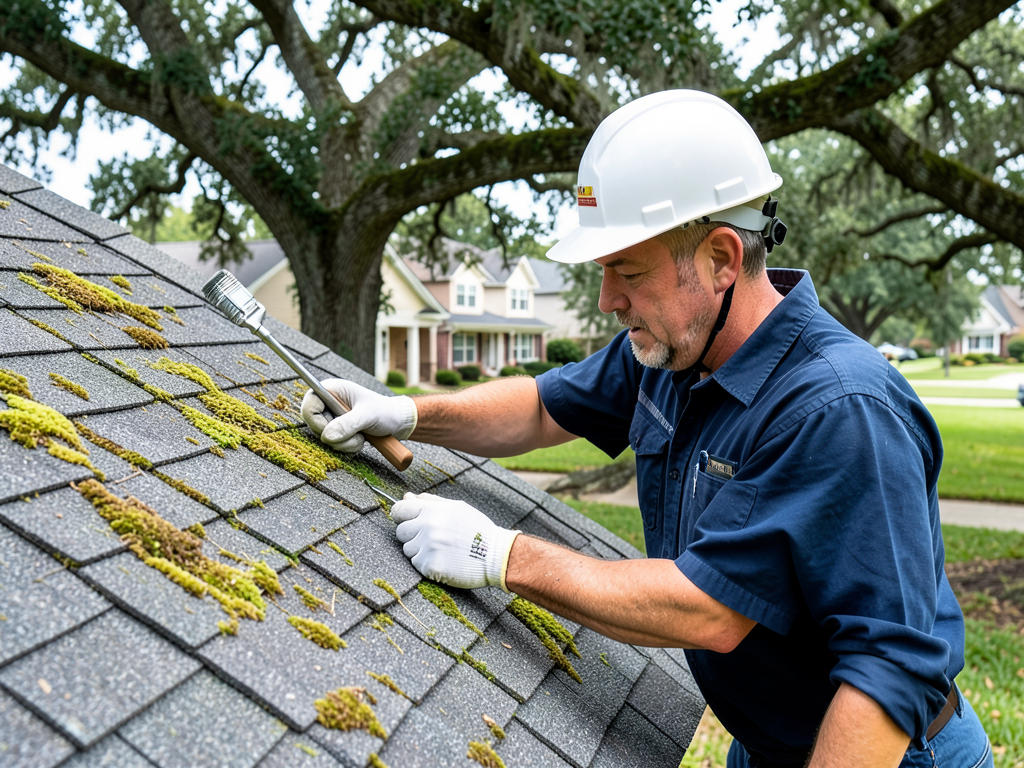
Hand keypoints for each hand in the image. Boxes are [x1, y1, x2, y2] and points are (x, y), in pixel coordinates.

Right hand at [300, 379, 416, 452]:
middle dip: (335, 436)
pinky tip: (360, 440)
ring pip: (325, 438)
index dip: (316, 421)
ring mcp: (333, 417)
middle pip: (315, 425)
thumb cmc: (384, 411)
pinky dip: (346, 447)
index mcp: (332, 390)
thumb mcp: (367, 416)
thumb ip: (347, 424)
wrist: (396, 422)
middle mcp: (329, 403)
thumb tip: (326, 436)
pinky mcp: (338, 430)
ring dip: (343, 443)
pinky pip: (333, 444)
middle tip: (356, 436)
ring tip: (361, 437)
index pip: (309, 405)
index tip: (331, 431)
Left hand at [393, 493, 520, 590]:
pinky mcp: (431, 566)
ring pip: (408, 549)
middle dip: (412, 535)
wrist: (495, 555)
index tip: (407, 521)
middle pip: (401, 532)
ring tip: (442, 550)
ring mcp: (429, 547)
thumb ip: (430, 502)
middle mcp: (428, 527)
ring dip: (420, 551)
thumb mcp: (456, 508)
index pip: (399, 510)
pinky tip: (444, 560)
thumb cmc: (476, 530)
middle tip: (432, 539)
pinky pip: (416, 564)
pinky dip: (427, 564)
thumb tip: (407, 496)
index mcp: (433, 510)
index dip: (401, 516)